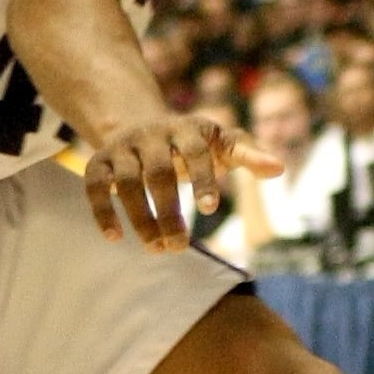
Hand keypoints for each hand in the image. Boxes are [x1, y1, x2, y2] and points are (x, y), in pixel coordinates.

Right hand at [84, 111, 283, 252]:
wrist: (142, 124)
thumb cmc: (193, 144)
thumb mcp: (221, 144)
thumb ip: (248, 154)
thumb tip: (279, 169)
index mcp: (188, 128)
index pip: (195, 152)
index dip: (202, 179)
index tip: (210, 211)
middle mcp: (152, 134)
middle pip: (158, 173)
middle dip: (169, 211)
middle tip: (180, 246)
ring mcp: (123, 147)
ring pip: (126, 182)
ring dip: (140, 218)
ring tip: (157, 248)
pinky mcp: (99, 161)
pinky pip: (94, 185)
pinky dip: (102, 211)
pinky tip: (115, 237)